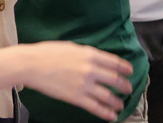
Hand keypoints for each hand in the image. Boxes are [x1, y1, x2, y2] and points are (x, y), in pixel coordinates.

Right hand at [18, 41, 132, 120]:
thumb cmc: (48, 53)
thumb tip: (95, 58)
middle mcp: (91, 69)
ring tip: (121, 105)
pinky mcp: (76, 98)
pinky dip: (105, 112)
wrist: (31, 65)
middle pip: (115, 79)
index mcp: (90, 54)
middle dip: (124, 86)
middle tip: (129, 89)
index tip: (130, 72)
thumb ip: (86, 53)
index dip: (125, 68)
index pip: (115, 63)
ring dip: (117, 102)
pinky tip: (111, 116)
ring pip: (108, 96)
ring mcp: (84, 85)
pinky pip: (95, 107)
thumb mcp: (72, 47)